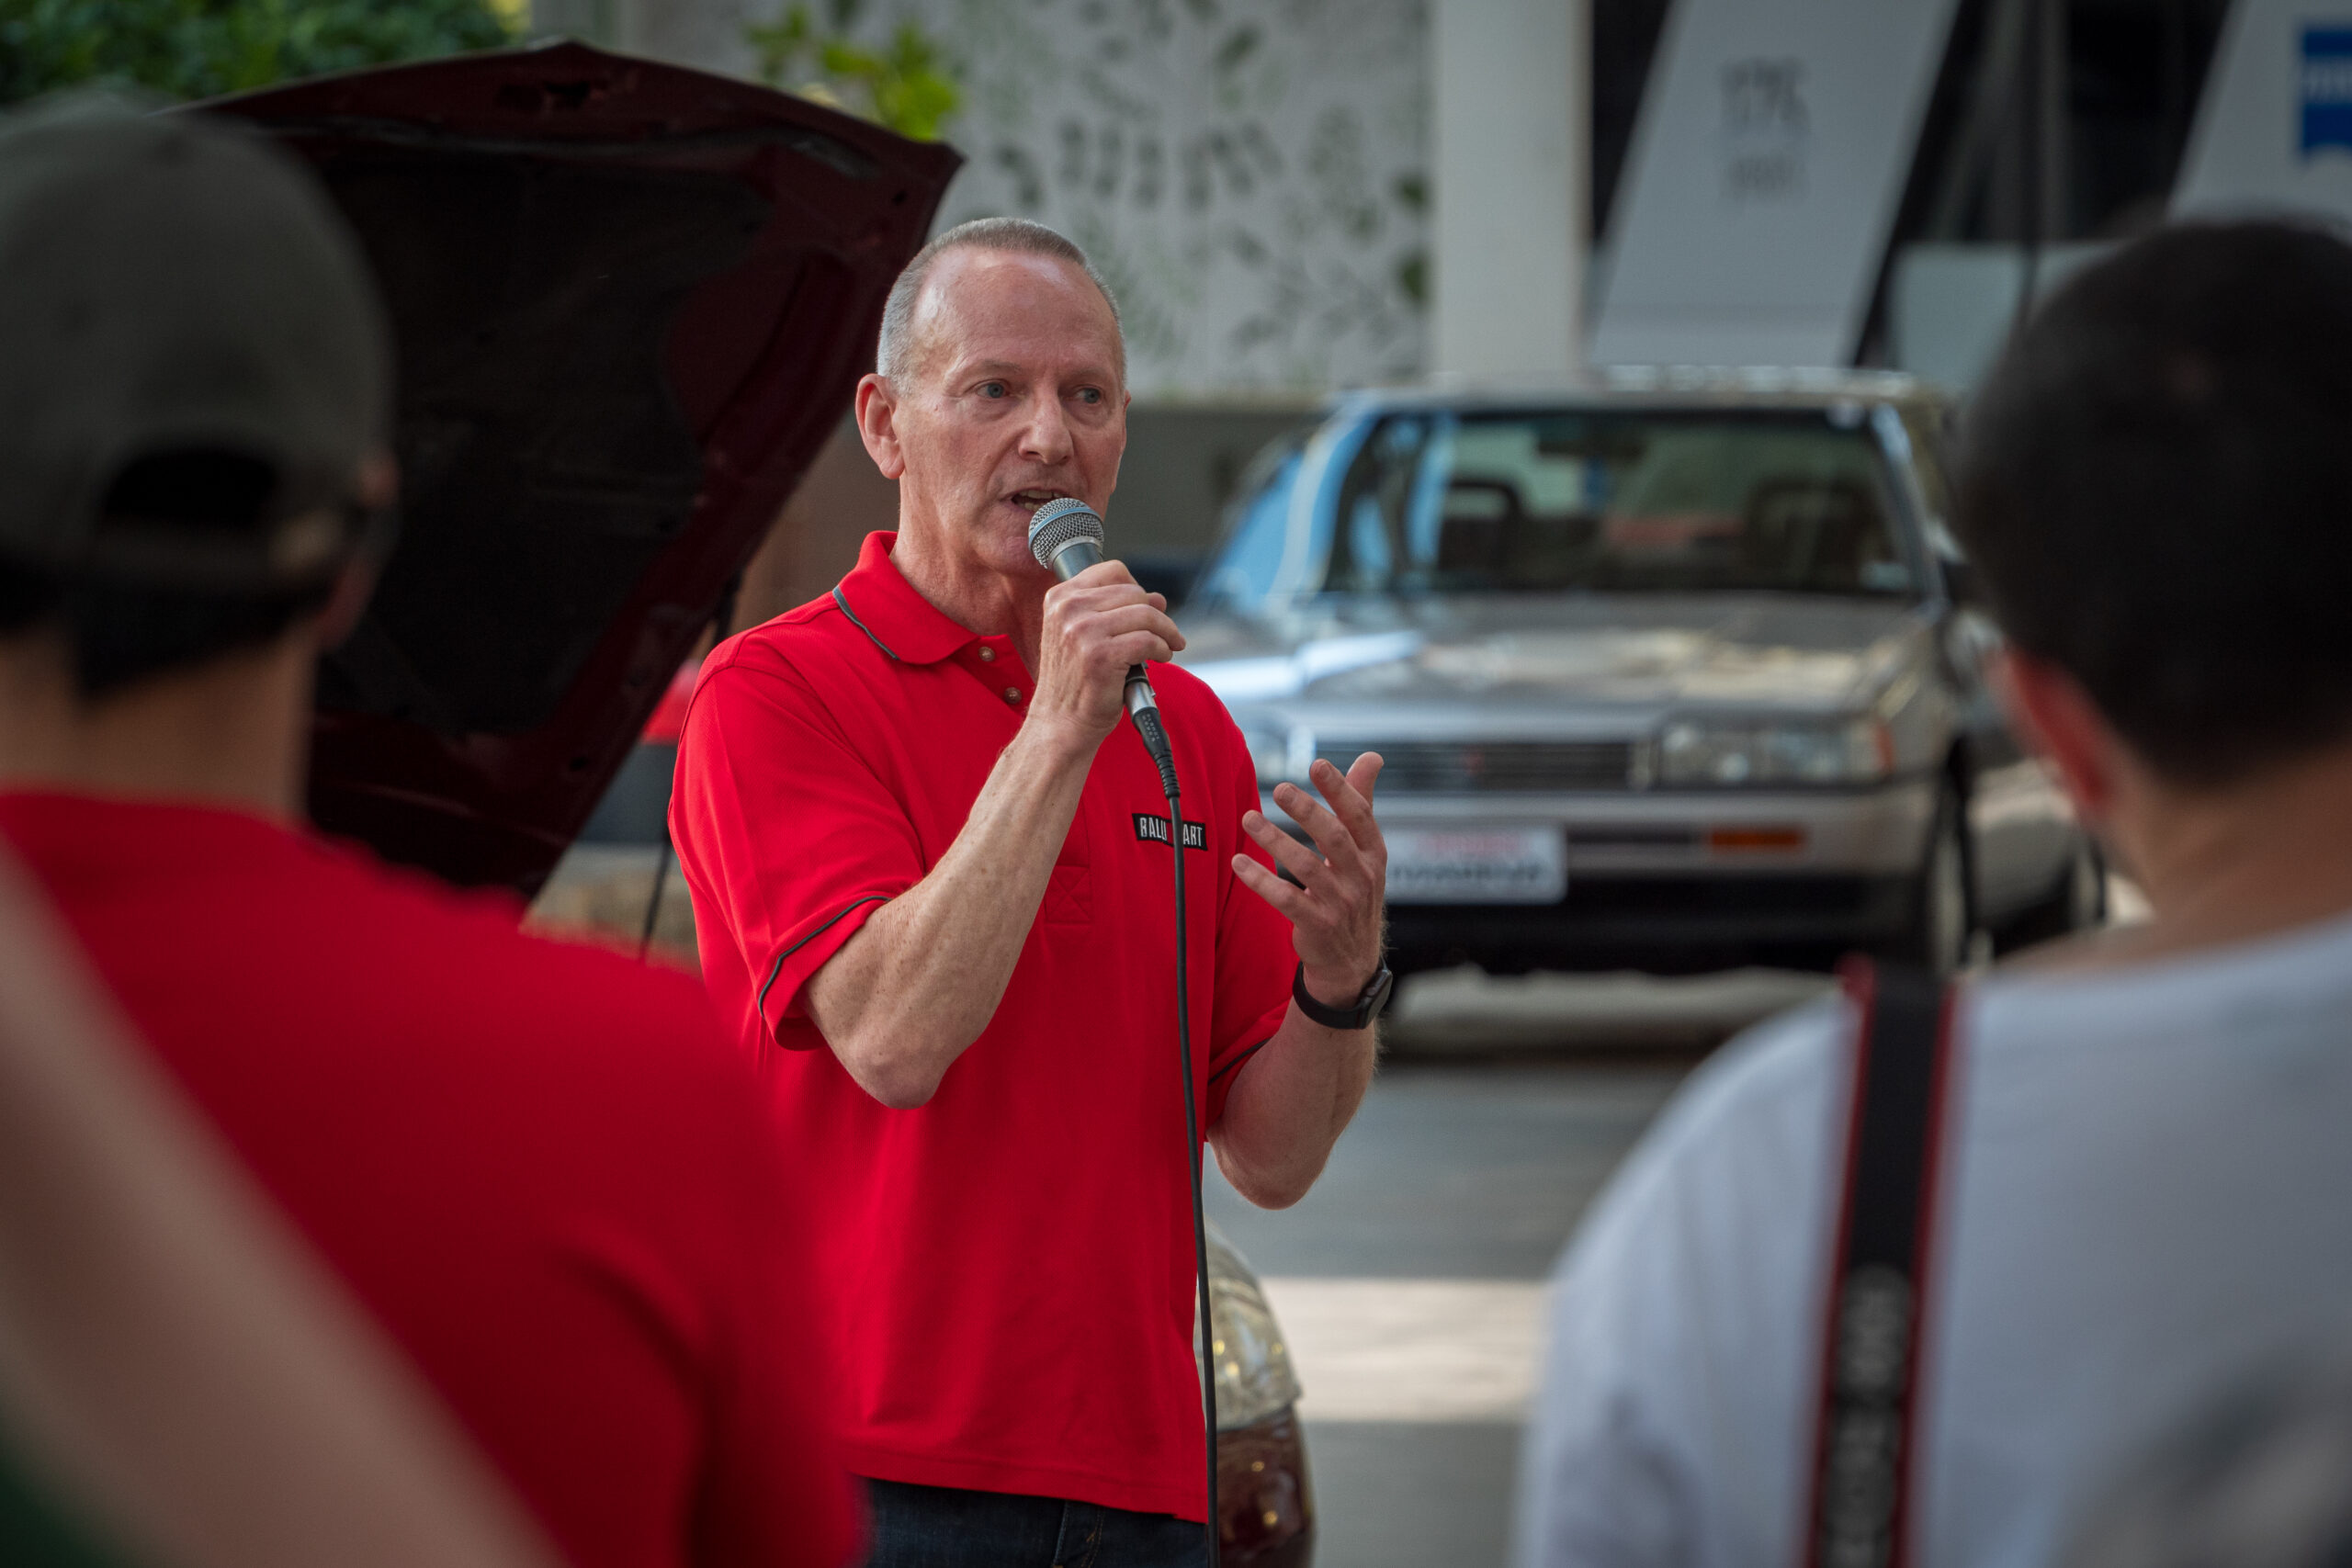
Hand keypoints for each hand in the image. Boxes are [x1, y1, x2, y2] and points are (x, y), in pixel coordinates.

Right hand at [1027, 560, 1184, 747]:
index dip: (1136, 588)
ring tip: (1168, 647)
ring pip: (1146, 614)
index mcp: (1059, 598)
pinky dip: (1163, 649)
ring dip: (1166, 632)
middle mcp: (1068, 609)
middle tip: (1165, 634)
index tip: (1146, 608)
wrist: (1060, 722)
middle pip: (1134, 592)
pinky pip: (1148, 640)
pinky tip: (1162, 658)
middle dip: (1156, 614)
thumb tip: (1158, 598)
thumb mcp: (1082, 635)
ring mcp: (1082, 631)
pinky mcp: (1101, 655)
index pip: (1112, 571)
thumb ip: (1113, 611)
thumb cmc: (1075, 681)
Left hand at [1234, 754, 1386, 1007]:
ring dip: (1275, 841)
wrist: (1353, 961)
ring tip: (1248, 819)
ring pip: (1305, 867)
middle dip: (1306, 811)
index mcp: (1374, 853)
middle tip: (1278, 788)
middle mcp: (1362, 877)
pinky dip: (1260, 881)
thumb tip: (1372, 757)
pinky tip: (1239, 863)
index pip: (1360, 815)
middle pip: (1333, 838)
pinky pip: (1285, 899)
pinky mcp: (1317, 926)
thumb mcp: (1366, 852)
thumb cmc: (1355, 892)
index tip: (1316, 764)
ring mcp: (1340, 904)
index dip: (1340, 789)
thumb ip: (1362, 803)